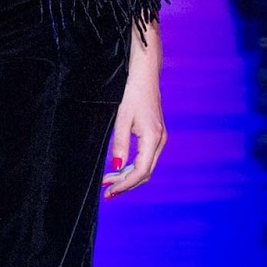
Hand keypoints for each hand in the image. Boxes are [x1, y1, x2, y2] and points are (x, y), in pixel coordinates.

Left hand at [101, 22, 167, 199]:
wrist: (145, 75)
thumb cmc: (132, 93)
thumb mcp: (122, 118)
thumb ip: (120, 144)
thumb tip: (116, 166)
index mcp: (152, 138)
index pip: (140, 171)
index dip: (125, 184)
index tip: (109, 190)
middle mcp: (160, 140)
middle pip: (145, 173)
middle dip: (126, 184)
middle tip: (107, 191)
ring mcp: (160, 138)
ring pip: (146, 167)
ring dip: (128, 176)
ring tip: (110, 182)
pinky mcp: (156, 135)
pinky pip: (146, 158)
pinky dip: (133, 167)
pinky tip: (120, 169)